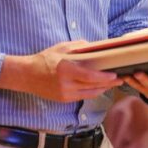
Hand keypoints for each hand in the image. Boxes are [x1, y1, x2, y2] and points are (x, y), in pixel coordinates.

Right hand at [0, 42, 121, 102]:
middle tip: (121, 79)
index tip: (115, 75)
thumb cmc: (45, 59)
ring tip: (113, 83)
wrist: (27, 75)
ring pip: (89, 94)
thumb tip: (96, 46)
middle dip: (109, 83)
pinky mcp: (63, 100)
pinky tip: (100, 87)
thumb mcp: (61, 48)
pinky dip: (93, 92)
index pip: (89, 77)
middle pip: (92, 86)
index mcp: (65, 70)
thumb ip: (79, 47)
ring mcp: (64, 94)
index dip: (104, 78)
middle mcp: (65, 84)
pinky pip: (83, 96)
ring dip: (103, 89)